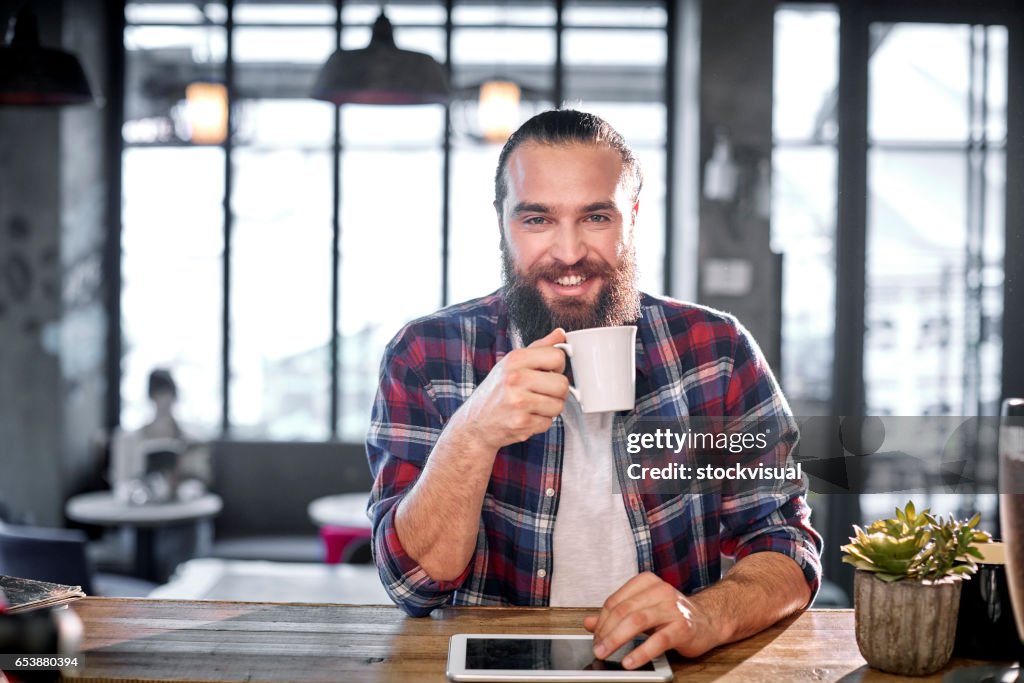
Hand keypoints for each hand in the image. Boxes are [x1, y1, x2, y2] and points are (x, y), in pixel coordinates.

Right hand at [454, 328, 569, 450]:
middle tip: (541, 392)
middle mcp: (515, 378)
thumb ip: (539, 348)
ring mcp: (518, 402)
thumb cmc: (495, 391)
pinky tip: (527, 416)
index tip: (548, 372)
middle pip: (562, 383)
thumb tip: (560, 334)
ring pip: (559, 404)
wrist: (474, 423)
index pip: (557, 357)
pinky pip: (549, 422)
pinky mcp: (522, 422)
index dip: (557, 367)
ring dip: (550, 408)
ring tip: (533, 405)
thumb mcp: (512, 363)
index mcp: (514, 359)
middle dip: (556, 391)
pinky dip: (541, 422)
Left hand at [583, 572, 725, 668]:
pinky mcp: (683, 627)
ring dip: (617, 639)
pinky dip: (641, 652)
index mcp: (646, 582)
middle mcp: (660, 591)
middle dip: (605, 631)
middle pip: (623, 610)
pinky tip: (630, 661)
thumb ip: (616, 614)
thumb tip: (588, 623)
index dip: (601, 621)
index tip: (594, 637)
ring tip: (606, 653)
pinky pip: (658, 640)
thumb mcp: (642, 609)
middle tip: (597, 648)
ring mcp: (672, 608)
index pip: (615, 601)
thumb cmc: (672, 614)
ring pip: (637, 621)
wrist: (708, 619)